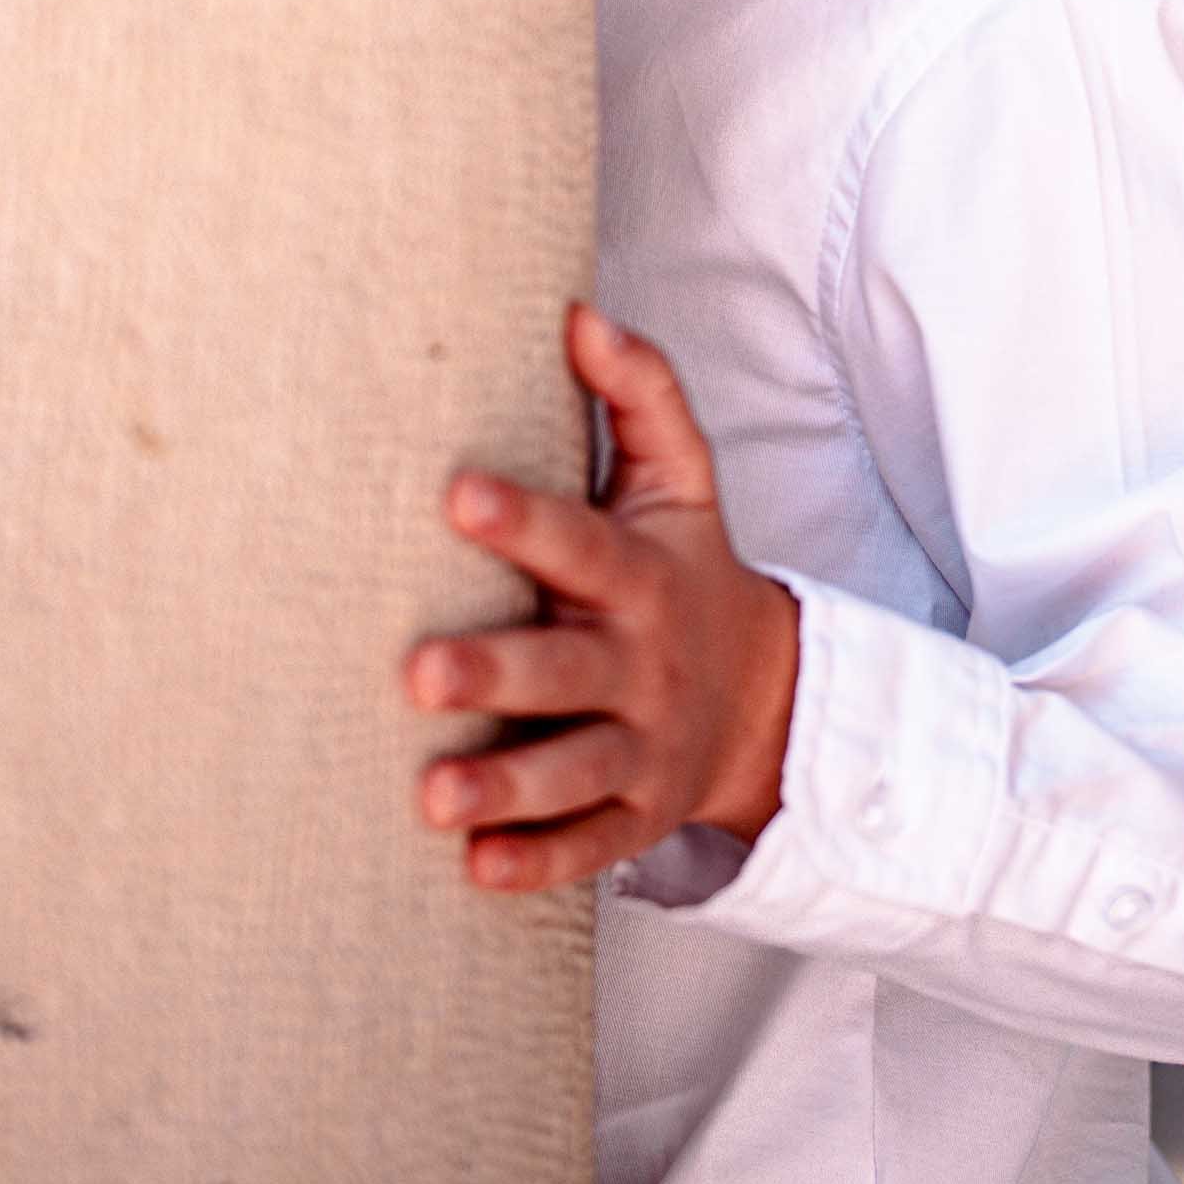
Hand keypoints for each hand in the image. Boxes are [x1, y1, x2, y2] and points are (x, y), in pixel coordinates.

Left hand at [405, 301, 801, 893]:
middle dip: (494, 673)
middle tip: (415, 673)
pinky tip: (476, 872)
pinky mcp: (635, 817)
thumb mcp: (683, 479)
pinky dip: (537, 864)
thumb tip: (577, 311)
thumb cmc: (686, 569)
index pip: (579, 541)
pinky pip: (587, 849)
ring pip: (571, 773)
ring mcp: (640, 747)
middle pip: (565, 670)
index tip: (455, 493)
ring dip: (504, 787)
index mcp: (640, 573)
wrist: (767, 698)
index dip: (522, 518)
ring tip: (430, 798)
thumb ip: (640, 394)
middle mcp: (640, 663)